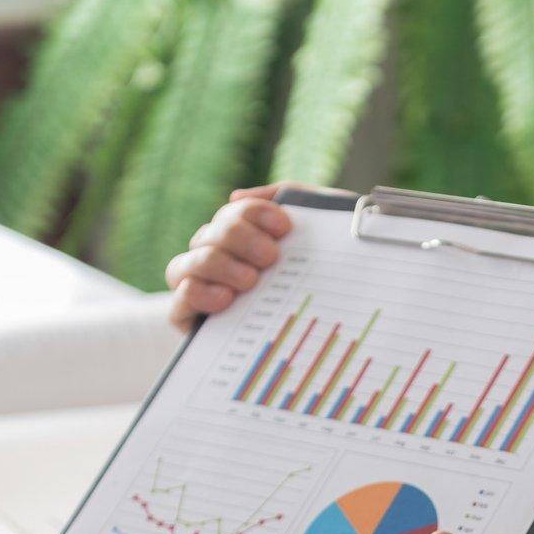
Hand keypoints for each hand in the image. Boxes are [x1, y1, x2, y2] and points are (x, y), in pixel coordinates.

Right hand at [163, 182, 353, 332]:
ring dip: (216, 264)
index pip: (233, 214)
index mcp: (247, 241)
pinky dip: (197, 293)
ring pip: (185, 264)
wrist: (355, 337)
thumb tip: (236, 197)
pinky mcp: (195, 324)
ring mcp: (204, 293)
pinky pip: (179, 302)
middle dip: (237, 237)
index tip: (285, 227)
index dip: (253, 213)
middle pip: (209, 235)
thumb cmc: (336, 285)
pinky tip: (227, 298)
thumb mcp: (327, 236)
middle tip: (270, 257)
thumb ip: (293, 200)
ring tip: (249, 280)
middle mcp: (220, 263)